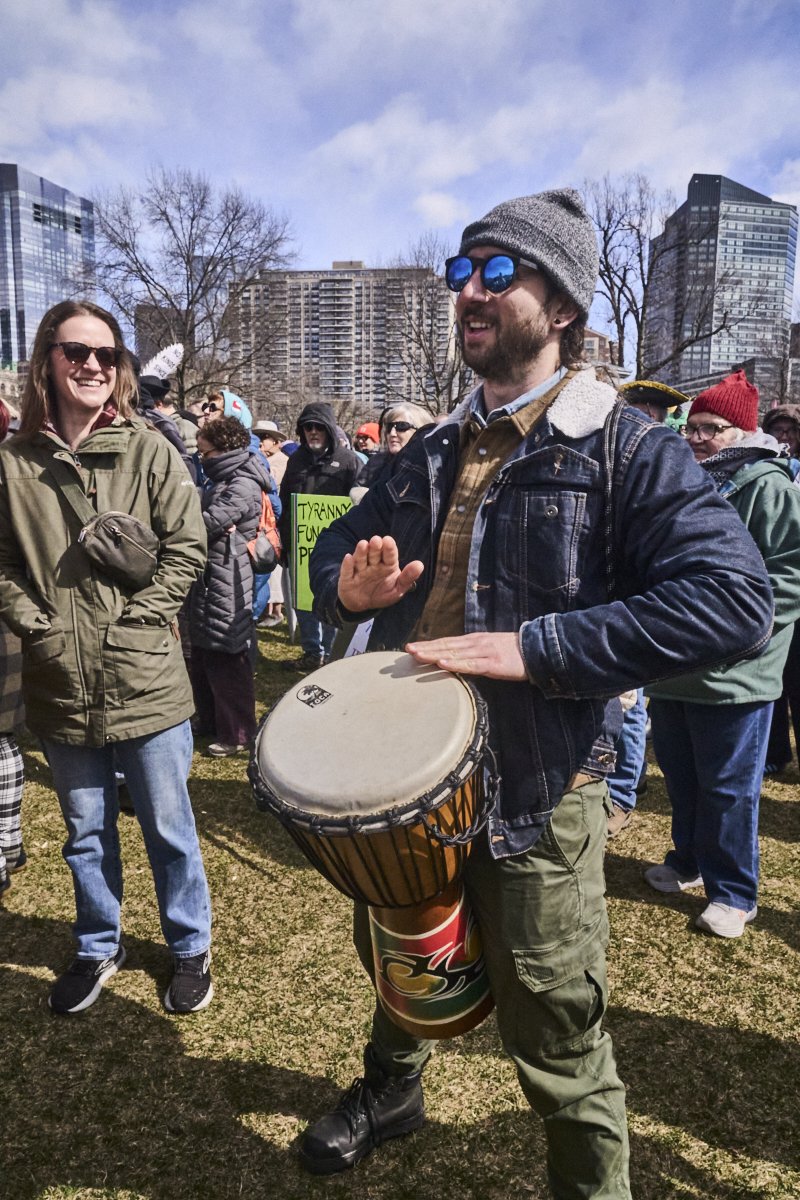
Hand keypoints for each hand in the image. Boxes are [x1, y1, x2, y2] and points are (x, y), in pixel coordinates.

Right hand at [338, 535, 423, 611]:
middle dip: (375, 547)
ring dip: (361, 553)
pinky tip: (348, 558)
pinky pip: (347, 571)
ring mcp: (359, 571)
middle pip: (374, 554)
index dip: (388, 547)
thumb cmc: (381, 594)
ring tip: (363, 545)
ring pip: (360, 560)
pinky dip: (347, 565)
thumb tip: (420, 565)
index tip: (388, 540)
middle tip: (376, 540)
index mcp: (387, 565)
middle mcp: (373, 565)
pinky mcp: (347, 579)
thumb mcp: (397, 589)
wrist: (362, 605)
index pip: (389, 554)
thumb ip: (408, 578)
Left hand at [405, 632, 526, 680]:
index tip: (411, 648)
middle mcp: (475, 643)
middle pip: (446, 646)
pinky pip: (470, 664)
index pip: (446, 642)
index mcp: (473, 641)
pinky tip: (443, 663)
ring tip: (417, 655)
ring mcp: (483, 652)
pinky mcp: (493, 663)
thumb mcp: (489, 652)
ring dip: (434, 654)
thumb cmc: (513, 653)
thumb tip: (456, 663)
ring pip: (454, 653)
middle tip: (406, 651)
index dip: (428, 645)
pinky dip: (455, 663)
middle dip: (425, 648)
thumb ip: (473, 656)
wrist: (537, 651)